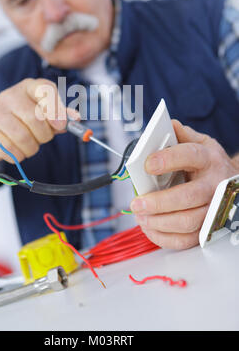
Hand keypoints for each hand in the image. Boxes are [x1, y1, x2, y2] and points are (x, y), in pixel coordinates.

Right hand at [0, 78, 72, 162]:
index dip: (56, 108)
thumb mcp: (43, 114)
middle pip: (35, 118)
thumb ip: (60, 116)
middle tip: (43, 138)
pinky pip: (10, 150)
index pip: (45, 89)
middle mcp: (9, 96)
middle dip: (45, 135)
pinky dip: (19, 156)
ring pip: (23, 137)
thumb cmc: (22, 122)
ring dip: (32, 148)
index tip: (61, 125)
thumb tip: (75, 118)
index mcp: (28, 87)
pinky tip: (17, 151)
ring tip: (30, 145)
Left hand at [130, 120, 237, 249]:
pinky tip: (149, 228)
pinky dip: (164, 237)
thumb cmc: (208, 162)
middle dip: (158, 202)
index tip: (147, 164)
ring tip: (140, 216)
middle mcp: (214, 185)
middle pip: (187, 196)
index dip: (168, 160)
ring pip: (187, 221)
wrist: (229, 182)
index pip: (190, 156)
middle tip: (136, 203)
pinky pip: (186, 239)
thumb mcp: (199, 142)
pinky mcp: (207, 228)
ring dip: (158, 222)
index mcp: (209, 159)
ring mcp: (213, 209)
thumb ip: (180, 135)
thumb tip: (165, 127)